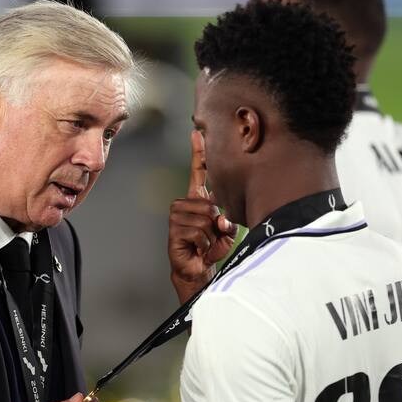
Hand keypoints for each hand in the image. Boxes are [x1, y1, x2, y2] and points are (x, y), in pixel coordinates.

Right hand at [168, 131, 237, 303]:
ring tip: (204, 243)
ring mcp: (177, 216)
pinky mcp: (173, 229)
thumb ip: (228, 221)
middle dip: (217, 223)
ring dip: (210, 235)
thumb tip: (220, 218)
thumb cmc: (211, 248)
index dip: (199, 153)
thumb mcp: (227, 232)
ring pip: (204, 218)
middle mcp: (185, 204)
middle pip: (209, 203)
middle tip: (211, 236)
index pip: (198, 172)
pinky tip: (198, 248)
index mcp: (198, 199)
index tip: (197, 133)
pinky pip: (198, 231)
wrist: (196, 269)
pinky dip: (204, 243)